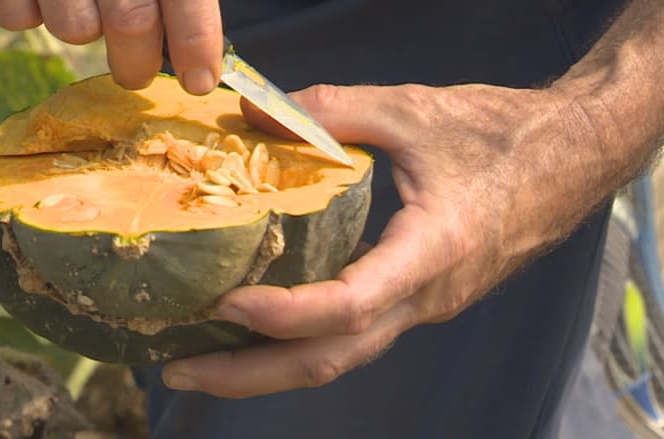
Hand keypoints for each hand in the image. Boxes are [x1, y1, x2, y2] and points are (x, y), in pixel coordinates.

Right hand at [0, 0, 222, 92]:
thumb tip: (202, 50)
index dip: (195, 42)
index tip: (200, 81)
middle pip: (131, 22)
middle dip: (138, 63)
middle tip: (137, 74)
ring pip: (75, 27)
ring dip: (82, 28)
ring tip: (83, 5)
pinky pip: (14, 15)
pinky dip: (26, 14)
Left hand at [161, 82, 603, 397]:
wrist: (572, 158)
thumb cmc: (501, 134)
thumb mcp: (412, 110)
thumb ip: (331, 109)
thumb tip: (252, 112)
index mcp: (434, 251)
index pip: (352, 306)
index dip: (286, 313)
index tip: (227, 303)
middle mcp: (427, 296)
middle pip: (332, 359)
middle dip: (251, 373)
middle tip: (179, 368)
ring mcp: (425, 305)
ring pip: (341, 357)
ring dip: (268, 367)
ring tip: (201, 361)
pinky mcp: (420, 299)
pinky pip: (356, 336)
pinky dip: (301, 342)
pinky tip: (260, 330)